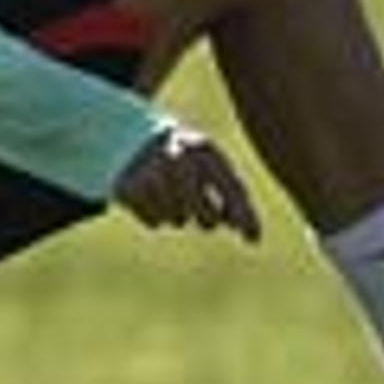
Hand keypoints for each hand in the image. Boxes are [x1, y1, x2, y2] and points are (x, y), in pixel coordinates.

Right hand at [111, 123, 261, 240]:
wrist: (140, 141)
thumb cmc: (190, 161)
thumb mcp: (214, 169)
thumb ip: (236, 198)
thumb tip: (254, 239)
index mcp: (206, 151)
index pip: (232, 189)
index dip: (244, 217)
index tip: (253, 241)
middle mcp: (178, 158)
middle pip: (206, 217)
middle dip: (208, 220)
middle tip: (204, 213)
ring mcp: (152, 172)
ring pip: (178, 220)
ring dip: (179, 215)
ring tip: (173, 195)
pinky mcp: (130, 188)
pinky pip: (155, 223)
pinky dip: (157, 216)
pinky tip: (153, 196)